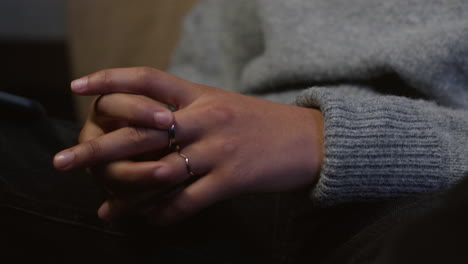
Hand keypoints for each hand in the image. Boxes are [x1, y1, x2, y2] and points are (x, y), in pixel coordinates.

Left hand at [54, 67, 323, 223]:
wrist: (309, 139)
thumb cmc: (261, 123)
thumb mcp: (222, 104)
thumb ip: (187, 110)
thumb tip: (150, 123)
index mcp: (200, 95)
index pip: (147, 79)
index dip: (110, 79)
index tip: (78, 87)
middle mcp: (204, 119)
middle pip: (139, 132)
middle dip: (96, 148)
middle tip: (63, 162)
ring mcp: (217, 150)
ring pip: (158, 174)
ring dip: (126, 195)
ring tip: (104, 208)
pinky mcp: (231, 180)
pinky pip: (186, 202)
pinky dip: (162, 215)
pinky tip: (146, 223)